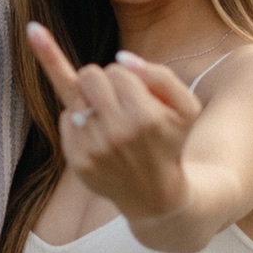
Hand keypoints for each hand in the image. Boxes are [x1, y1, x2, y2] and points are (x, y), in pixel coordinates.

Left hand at [26, 21, 200, 222]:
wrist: (154, 194)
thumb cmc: (169, 141)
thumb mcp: (187, 107)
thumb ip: (162, 75)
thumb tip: (121, 58)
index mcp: (146, 117)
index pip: (116, 70)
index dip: (125, 77)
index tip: (136, 93)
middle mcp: (118, 133)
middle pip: (89, 75)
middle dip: (101, 81)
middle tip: (115, 100)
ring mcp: (95, 148)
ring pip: (74, 93)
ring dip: (89, 99)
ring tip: (106, 115)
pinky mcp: (78, 160)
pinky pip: (65, 118)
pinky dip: (78, 120)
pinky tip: (96, 134)